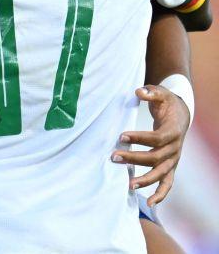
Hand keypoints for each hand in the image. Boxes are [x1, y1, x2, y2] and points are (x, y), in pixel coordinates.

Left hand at [113, 85, 189, 206]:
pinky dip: (160, 194)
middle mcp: (175, 148)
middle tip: (114, 157)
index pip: (156, 138)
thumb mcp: (160, 94)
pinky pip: (168, 183)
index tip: (121, 136)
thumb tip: (139, 91)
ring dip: (146, 180)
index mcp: (173, 132)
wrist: (181, 114)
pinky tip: (149, 203)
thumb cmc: (166, 104)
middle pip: (156, 157)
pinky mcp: (170, 166)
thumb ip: (150, 92)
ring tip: (128, 184)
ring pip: (161, 173)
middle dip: (135, 159)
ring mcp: (174, 159)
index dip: (140, 138)